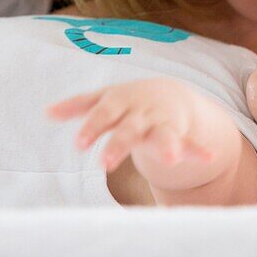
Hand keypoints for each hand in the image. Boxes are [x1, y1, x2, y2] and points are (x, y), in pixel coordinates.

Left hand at [47, 78, 215, 172]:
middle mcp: (142, 113)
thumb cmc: (127, 101)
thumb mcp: (105, 99)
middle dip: (120, 144)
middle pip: (130, 128)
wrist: (168, 93)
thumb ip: (79, 106)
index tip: (80, 144)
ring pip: (164, 135)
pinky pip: (192, 143)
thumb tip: (47, 112)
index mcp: (121, 103)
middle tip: (105, 164)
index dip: (93, 127)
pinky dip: (200, 150)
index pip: (104, 113)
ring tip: (171, 158)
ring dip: (168, 145)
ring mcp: (163, 123)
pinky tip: (209, 156)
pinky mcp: (180, 135)